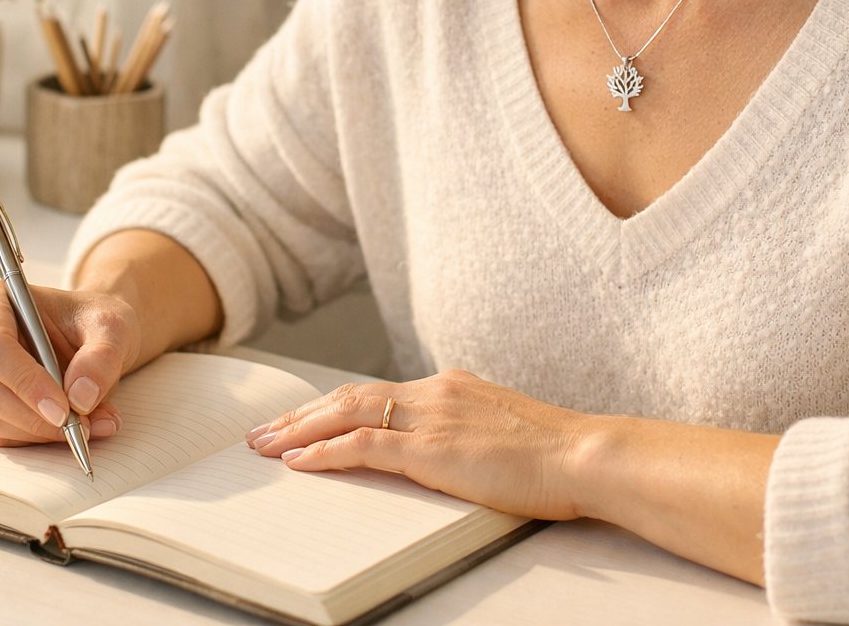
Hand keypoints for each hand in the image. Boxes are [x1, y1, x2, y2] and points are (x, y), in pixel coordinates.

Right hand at [0, 279, 139, 446]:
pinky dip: (39, 438)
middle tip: (82, 426)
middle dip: (35, 415)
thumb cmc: (92, 322)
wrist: (90, 337)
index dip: (24, 381)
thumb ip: (102, 357)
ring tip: (91, 424)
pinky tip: (73, 427)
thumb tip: (80, 398)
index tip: (63, 408)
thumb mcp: (112, 328)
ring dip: (41, 430)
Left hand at [243, 368, 592, 519]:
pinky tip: (298, 461)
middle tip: (264, 430)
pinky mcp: (431, 449)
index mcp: (450, 387)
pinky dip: (325, 451)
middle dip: (302, 414)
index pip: (377, 392)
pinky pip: (362, 446)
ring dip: (299, 430)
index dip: (334, 405)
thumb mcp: (504, 432)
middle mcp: (433, 392)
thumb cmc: (557, 457)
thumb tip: (455, 451)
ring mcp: (431, 418)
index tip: (305, 417)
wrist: (585, 455)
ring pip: (346, 414)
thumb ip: (470, 434)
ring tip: (264, 445)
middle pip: (350, 396)